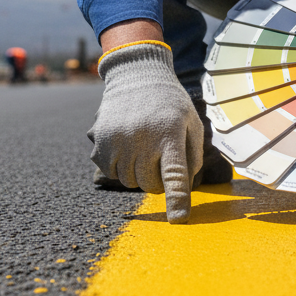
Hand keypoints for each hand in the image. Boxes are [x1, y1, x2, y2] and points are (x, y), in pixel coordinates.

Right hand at [88, 40, 203, 223]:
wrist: (137, 75)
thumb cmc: (170, 103)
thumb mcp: (192, 122)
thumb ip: (193, 156)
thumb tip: (186, 188)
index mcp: (170, 134)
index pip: (174, 175)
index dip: (177, 200)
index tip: (179, 220)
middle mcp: (143, 138)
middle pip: (150, 185)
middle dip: (158, 181)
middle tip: (160, 160)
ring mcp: (119, 139)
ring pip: (130, 182)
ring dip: (138, 174)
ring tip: (144, 150)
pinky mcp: (102, 140)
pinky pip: (110, 172)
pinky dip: (120, 168)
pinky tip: (127, 148)